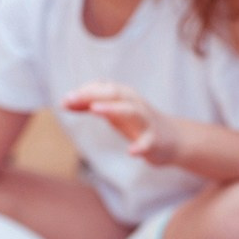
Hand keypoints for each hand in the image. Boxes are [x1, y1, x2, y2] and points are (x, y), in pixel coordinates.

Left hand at [63, 81, 178, 163]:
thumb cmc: (138, 123)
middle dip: (92, 94)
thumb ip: (92, 106)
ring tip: (95, 110)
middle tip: (69, 99)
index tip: (65, 100)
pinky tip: (131, 152)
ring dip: (113, 108)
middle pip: (115, 93)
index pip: (104, 86)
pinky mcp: (155, 141)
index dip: (84, 91)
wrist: (174, 139)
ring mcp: (147, 122)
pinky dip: (140, 146)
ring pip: (131, 110)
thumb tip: (65, 102)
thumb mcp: (114, 112)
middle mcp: (136, 105)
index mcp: (126, 97)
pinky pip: (148, 143)